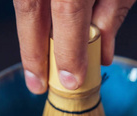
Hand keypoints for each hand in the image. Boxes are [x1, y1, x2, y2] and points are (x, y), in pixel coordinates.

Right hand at [13, 0, 134, 93]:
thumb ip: (113, 13)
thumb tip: (102, 54)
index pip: (68, 11)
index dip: (68, 50)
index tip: (71, 81)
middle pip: (30, 10)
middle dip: (32, 53)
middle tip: (37, 86)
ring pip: (23, 3)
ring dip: (29, 36)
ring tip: (37, 67)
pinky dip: (34, 16)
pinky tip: (39, 34)